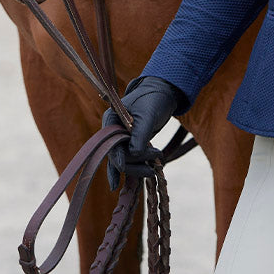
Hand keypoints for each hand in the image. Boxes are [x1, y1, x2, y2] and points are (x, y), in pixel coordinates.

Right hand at [102, 75, 181, 190]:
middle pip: (118, 156)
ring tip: (155, 166)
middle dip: (135, 162)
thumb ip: (139, 135)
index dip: (116, 157)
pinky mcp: (130, 145)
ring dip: (139, 166)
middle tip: (156, 157)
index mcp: (111, 121)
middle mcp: (113, 132)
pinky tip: (142, 177)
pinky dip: (137, 168)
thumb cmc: (153, 100)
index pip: (110, 144)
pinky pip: (130, 161)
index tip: (122, 168)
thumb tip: (134, 154)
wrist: (162, 95)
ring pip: (124, 162)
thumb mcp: (147, 116)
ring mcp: (121, 140)